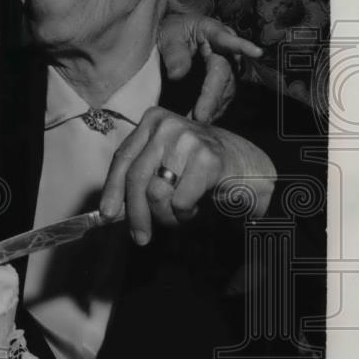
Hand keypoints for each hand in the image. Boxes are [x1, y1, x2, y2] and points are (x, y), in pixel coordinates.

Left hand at [98, 106, 276, 243]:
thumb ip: (140, 180)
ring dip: (165, 215)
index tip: (106, 214)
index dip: (112, 189)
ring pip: (156, 192)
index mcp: (153, 121)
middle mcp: (167, 125)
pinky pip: (180, 201)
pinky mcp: (208, 159)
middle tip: (140, 237)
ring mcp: (188, 139)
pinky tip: (196, 206)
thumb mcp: (166, 165)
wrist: (252, 167)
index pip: (123, 158)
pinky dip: (185, 213)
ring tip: (178, 214)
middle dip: (136, 213)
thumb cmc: (202, 169)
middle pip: (136, 177)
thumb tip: (110, 211)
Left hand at [157, 13, 262, 122]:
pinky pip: (222, 100)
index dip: (242, 47)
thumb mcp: (169, 37)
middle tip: (201, 116)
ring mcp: (227, 69)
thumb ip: (174, 53)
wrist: (175, 39)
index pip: (228, 40)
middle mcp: (226, 52)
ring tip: (197, 121)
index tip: (256, 52)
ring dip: (212, 108)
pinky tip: (201, 121)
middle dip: (213, 97)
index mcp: (214, 33)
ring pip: (226, 91)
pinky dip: (211, 111)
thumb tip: (177, 74)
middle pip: (224, 75)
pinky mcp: (223, 84)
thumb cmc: (174, 34)